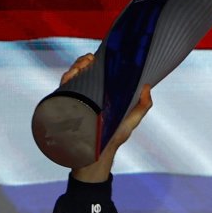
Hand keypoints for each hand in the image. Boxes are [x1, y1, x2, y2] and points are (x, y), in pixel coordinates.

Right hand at [62, 53, 154, 182]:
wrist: (98, 155)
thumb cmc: (114, 138)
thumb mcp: (131, 121)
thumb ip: (142, 106)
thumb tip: (148, 87)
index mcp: (103, 94)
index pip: (97, 72)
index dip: (97, 62)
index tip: (100, 57)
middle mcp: (89, 94)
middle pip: (83, 71)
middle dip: (84, 61)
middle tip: (90, 60)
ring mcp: (77, 99)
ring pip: (72, 76)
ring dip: (76, 66)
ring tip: (83, 66)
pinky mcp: (67, 105)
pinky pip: (64, 87)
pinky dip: (67, 77)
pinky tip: (73, 75)